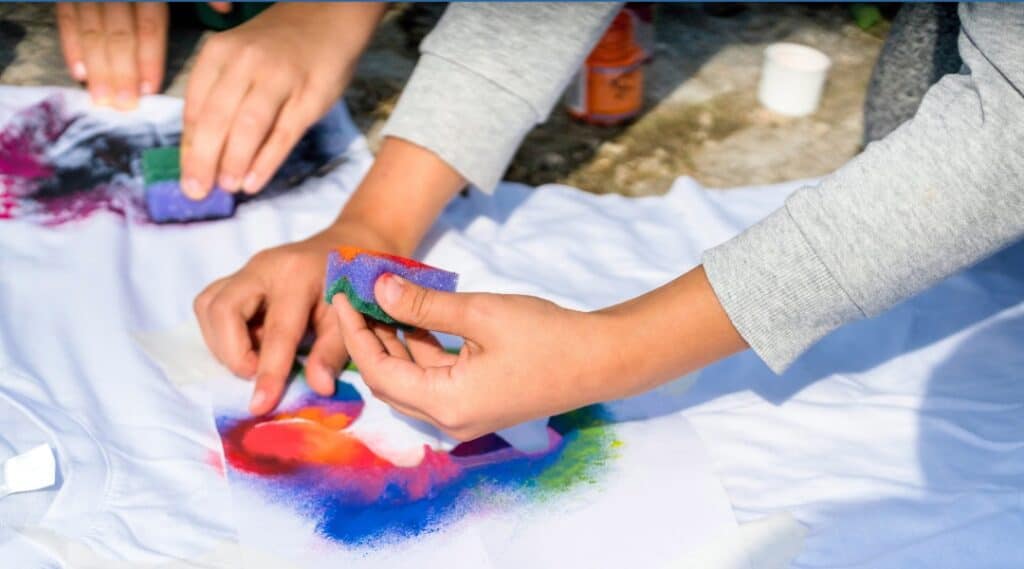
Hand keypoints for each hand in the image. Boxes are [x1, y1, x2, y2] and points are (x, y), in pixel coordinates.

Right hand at [56, 2, 168, 108]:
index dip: (150, 58)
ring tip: (101, 98)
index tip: (150, 89)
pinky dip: (72, 47)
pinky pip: (67, 19)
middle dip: (122, 72)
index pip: (149, 25)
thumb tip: (221, 9)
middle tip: (124, 104)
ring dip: (97, 68)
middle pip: (119, 34)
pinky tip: (79, 74)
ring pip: (93, 32)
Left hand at [179, 2, 384, 198]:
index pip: (196, 107)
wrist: (329, 17)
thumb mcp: (239, 57)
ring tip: (227, 188)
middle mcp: (245, 63)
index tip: (187, 176)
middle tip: (197, 192)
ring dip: (234, 162)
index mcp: (219, 53)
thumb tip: (204, 150)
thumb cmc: (279, 46)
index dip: (190, 147)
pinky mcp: (310, 97)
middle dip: (203, 161)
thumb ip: (221, 95)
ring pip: (248, 127)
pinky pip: (283, 134)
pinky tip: (254, 182)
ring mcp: (279, 79)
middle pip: (217, 119)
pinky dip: (266, 162)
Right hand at [194, 223, 397, 414]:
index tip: (260, 405)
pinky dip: (222, 331)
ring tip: (254, 357)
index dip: (268, 371)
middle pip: (221, 310)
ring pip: (208, 306)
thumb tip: (319, 388)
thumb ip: (334, 352)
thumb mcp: (355, 317)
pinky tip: (249, 342)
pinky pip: (211, 304)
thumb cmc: (357, 284)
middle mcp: (263, 266)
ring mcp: (246, 268)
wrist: (352, 245)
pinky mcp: (237, 276)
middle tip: (256, 372)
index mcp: (298, 275)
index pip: (276, 330)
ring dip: (223, 342)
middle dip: (232, 353)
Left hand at [334, 266, 749, 440]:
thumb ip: (425, 305)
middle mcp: (449, 419)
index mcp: (446, 403)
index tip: (341, 293)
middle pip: (390, 380)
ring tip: (380, 297)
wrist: (601, 360)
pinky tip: (413, 315)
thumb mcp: (481, 313)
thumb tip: (379, 288)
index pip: (380, 370)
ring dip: (394, 340)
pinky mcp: (477, 403)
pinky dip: (420, 348)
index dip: (355, 331)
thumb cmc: (547, 336)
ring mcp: (464, 415)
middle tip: (355, 293)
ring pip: (411, 378)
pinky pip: (435, 377)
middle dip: (369, 336)